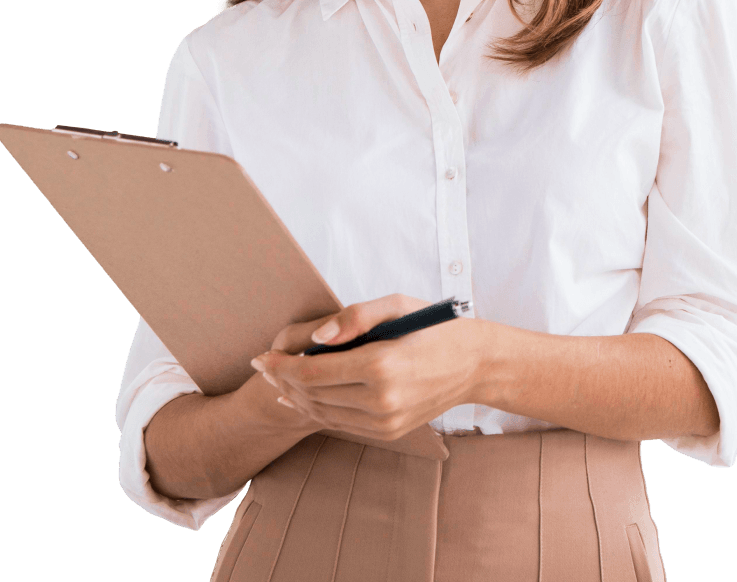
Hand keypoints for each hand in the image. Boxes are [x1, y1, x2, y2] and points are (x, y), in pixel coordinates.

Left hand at [251, 294, 484, 441]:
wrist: (474, 364)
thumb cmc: (433, 327)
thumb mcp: (396, 305)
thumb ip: (353, 317)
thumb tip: (315, 339)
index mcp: (381, 365)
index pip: (313, 372)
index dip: (281, 365)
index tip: (262, 356)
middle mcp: (382, 400)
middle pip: (312, 395)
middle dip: (282, 380)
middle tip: (264, 365)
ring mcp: (386, 421)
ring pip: (323, 413)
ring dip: (296, 397)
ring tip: (279, 379)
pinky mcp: (390, 431)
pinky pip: (342, 423)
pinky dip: (318, 410)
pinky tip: (305, 396)